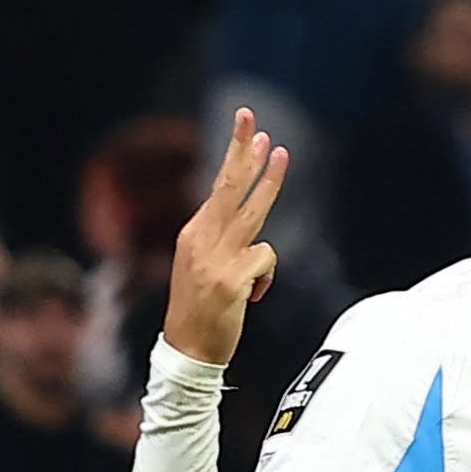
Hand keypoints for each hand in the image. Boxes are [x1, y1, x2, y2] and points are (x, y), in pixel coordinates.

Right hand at [164, 108, 289, 365]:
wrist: (187, 351)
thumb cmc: (203, 310)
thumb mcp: (204, 266)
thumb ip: (222, 240)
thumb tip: (244, 216)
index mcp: (194, 234)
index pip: (218, 186)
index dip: (235, 155)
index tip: (248, 126)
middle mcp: (200, 240)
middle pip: (227, 187)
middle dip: (242, 150)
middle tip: (254, 120)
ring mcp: (214, 259)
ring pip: (250, 211)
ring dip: (269, 182)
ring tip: (283, 153)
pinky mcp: (228, 280)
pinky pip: (265, 259)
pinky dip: (267, 277)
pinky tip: (255, 296)